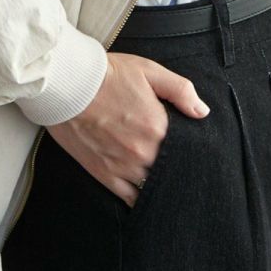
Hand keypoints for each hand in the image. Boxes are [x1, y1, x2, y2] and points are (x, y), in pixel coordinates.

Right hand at [47, 51, 210, 207]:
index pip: (186, 151)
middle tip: (180, 168)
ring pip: (151, 186)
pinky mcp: (104, 175)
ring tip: (163, 180)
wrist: (68, 84)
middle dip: (175, 168)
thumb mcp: (150, 71)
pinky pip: (129, 198)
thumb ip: (181, 91)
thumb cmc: (108, 74)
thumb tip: (203, 112)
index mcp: (158, 127)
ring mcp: (123, 167)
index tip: (193, 153)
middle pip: (170, 171)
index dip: (190, 152)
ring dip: (158, 183)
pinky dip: (139, 199)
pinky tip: (145, 195)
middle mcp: (143, 152)